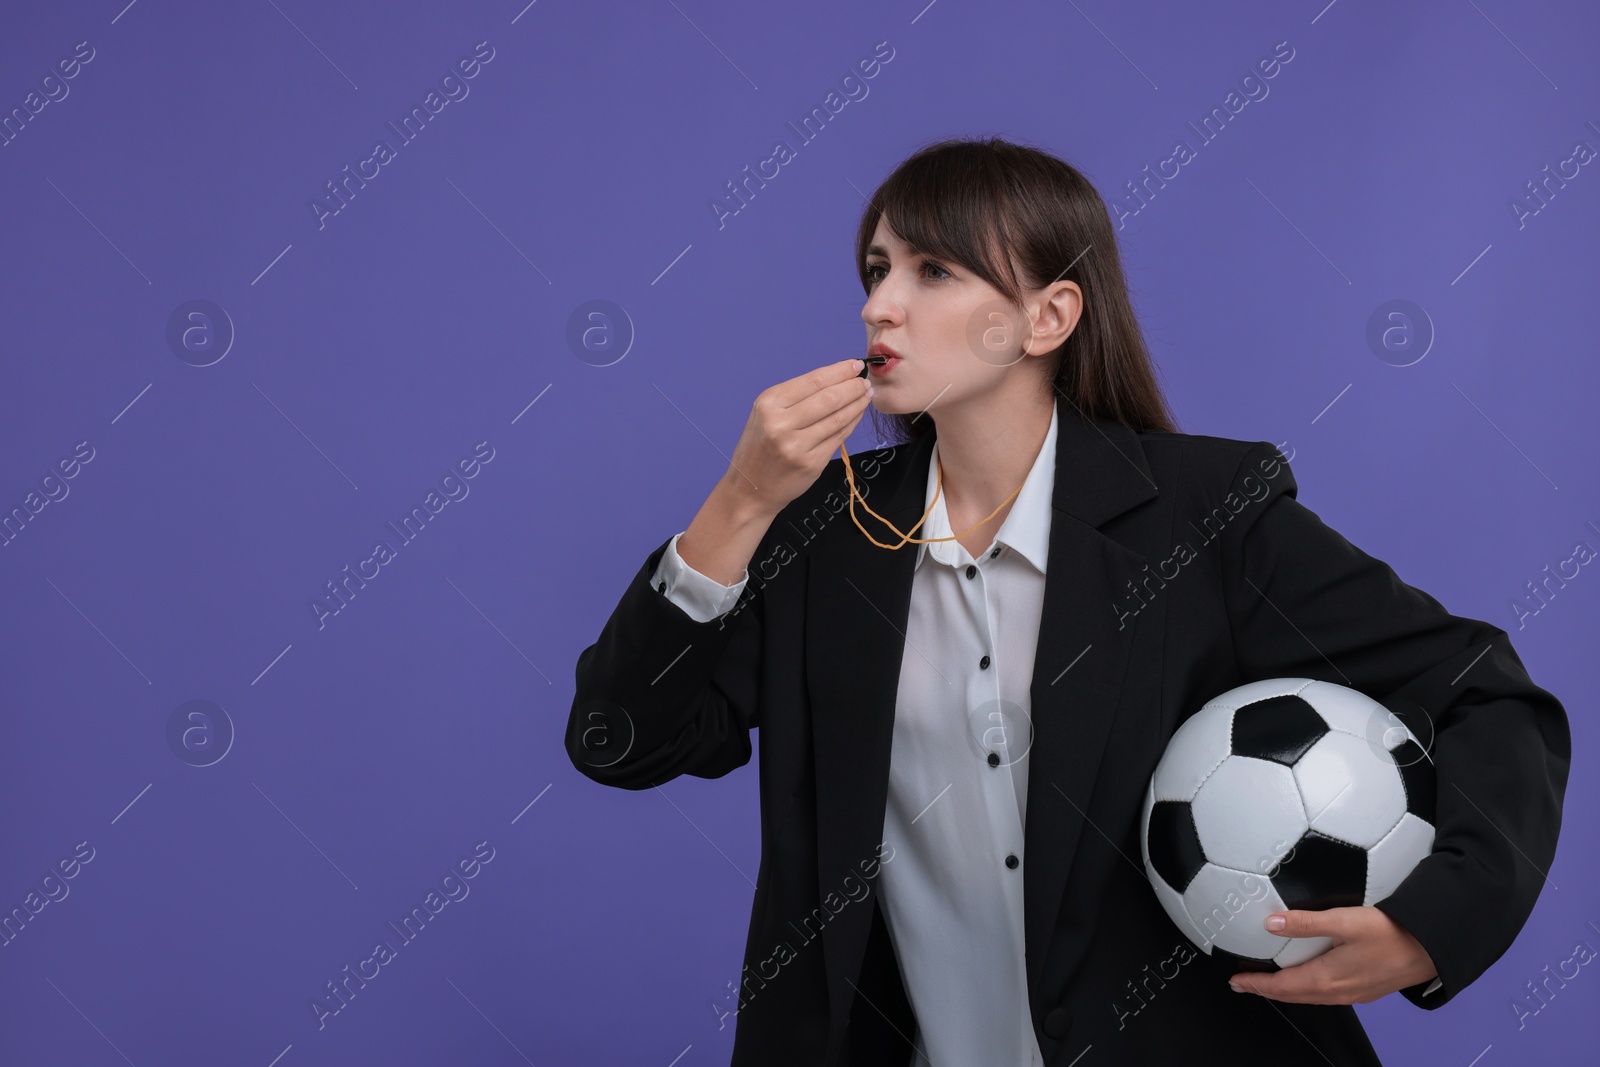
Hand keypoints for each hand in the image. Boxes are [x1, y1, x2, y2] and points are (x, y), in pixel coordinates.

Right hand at [723, 358, 874, 515]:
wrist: (750, 488)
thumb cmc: (761, 446)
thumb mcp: (767, 414)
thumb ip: (796, 397)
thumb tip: (836, 378)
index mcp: (769, 404)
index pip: (813, 380)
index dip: (840, 371)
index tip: (856, 365)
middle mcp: (780, 423)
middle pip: (828, 398)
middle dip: (852, 386)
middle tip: (865, 380)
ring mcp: (796, 446)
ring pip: (837, 418)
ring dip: (857, 403)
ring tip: (866, 394)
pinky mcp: (810, 464)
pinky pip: (838, 437)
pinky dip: (852, 423)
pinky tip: (857, 414)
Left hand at [1227, 906, 1437, 1004]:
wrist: (1431, 948)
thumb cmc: (1392, 934)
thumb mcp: (1343, 921)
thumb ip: (1305, 922)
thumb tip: (1271, 923)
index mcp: (1327, 979)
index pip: (1281, 988)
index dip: (1256, 985)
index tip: (1236, 982)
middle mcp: (1338, 992)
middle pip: (1293, 996)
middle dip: (1267, 990)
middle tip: (1245, 983)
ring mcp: (1353, 993)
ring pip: (1311, 996)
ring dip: (1287, 991)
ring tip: (1270, 981)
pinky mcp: (1365, 989)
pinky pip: (1327, 994)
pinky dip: (1308, 988)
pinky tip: (1308, 977)